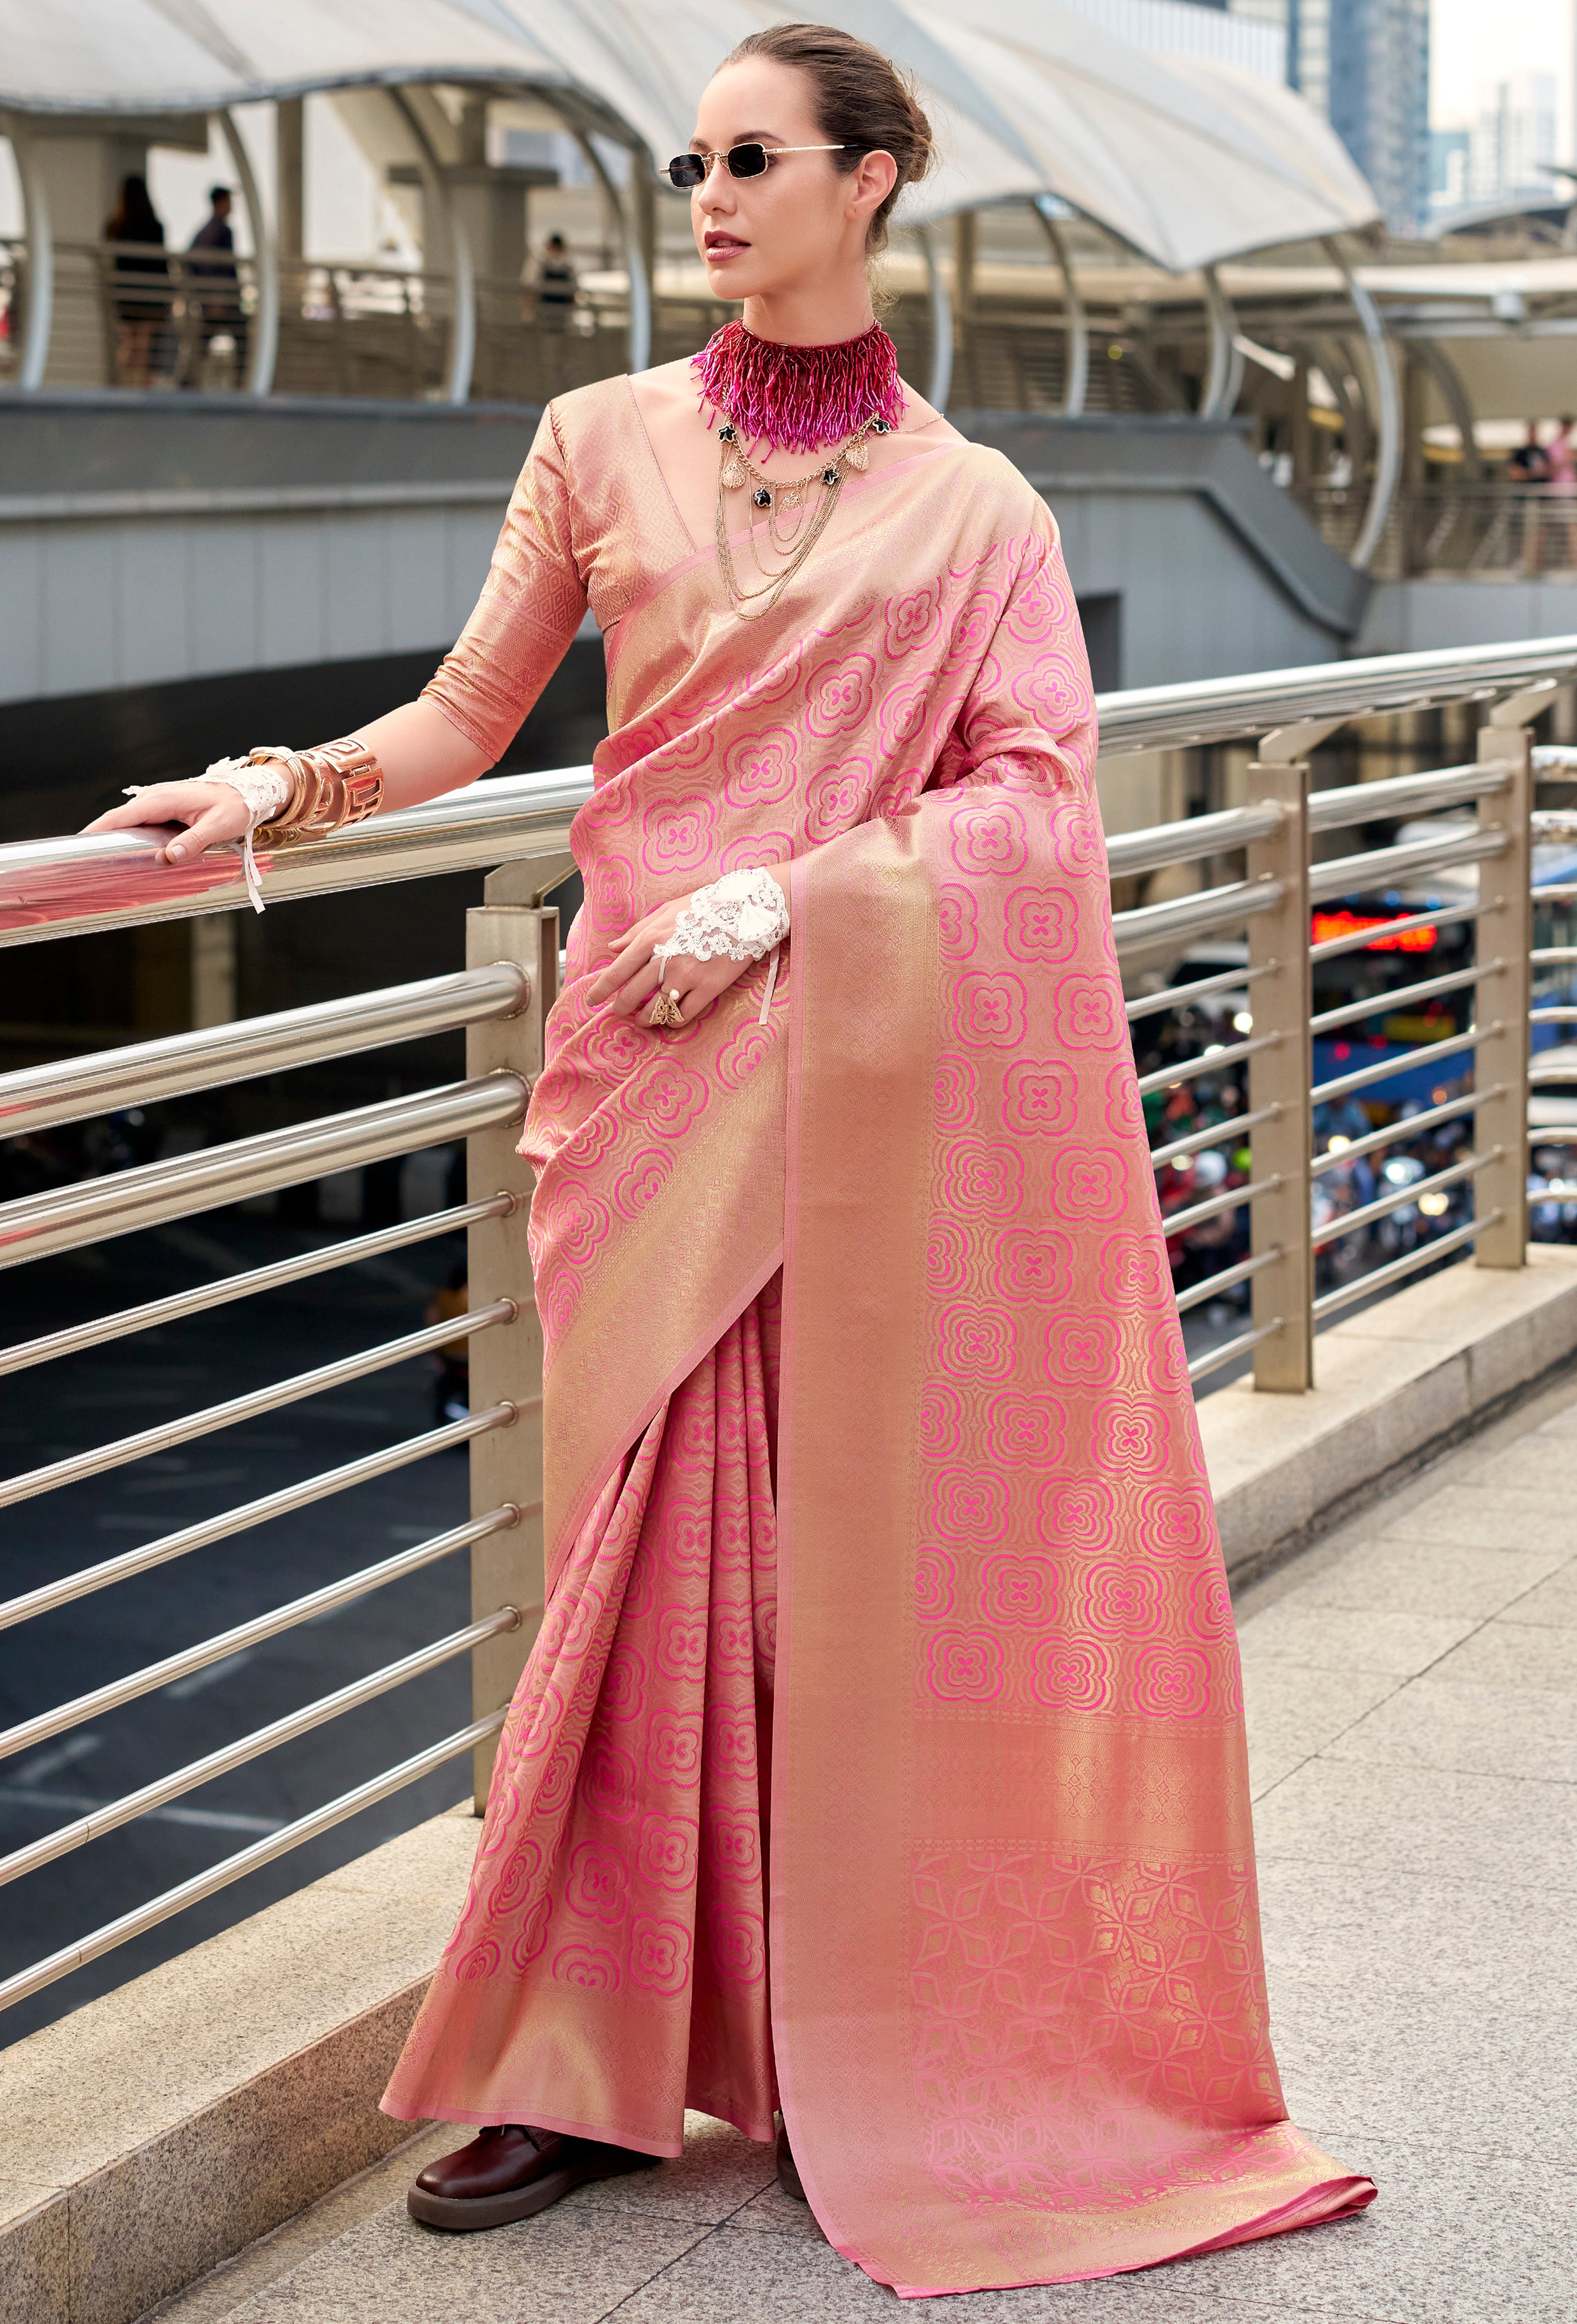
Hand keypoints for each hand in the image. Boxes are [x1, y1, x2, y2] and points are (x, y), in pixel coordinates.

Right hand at [80, 779, 252, 862]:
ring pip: (130, 820)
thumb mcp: (219, 825)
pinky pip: (142, 821)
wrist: (249, 792)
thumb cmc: (236, 806)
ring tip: (101, 857)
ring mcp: (160, 801)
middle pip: (119, 818)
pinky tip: (128, 849)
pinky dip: (131, 833)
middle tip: (85, 858)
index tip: (80, 843)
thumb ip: (194, 841)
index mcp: (163, 800)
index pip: (121, 816)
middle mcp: (156, 797)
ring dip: (115, 835)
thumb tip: (170, 857)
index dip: (98, 829)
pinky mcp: (166, 807)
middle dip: (101, 835)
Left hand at [588, 882, 783, 1027]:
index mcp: (651, 938)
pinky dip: (674, 1022)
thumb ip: (637, 931)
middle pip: (633, 994)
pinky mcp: (709, 987)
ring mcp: (688, 975)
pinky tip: (671, 1021)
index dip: (601, 989)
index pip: (617, 971)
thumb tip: (612, 947)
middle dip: (622, 1008)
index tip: (591, 1000)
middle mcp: (665, 959)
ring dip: (646, 1019)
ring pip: (657, 1009)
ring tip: (643, 1020)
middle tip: (619, 1012)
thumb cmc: (704, 906)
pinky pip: (685, 1015)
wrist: (746, 910)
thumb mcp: (666, 911)